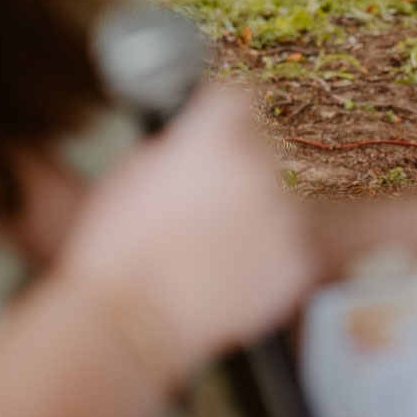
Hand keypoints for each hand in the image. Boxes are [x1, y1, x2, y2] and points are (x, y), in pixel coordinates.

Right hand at [61, 89, 315, 388]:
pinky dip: (275, 257)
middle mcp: (262, 165)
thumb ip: (182, 144)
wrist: (128, 319)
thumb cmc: (116, 249)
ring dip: (263, 214)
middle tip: (211, 203)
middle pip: (270, 149)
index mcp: (218, 132)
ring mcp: (287, 215)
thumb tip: (199, 142)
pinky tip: (236, 269)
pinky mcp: (299, 262)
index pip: (244, 96)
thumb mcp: (134, 169)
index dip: (229, 117)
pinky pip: (298, 246)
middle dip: (245, 169)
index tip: (225, 130)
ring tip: (218, 245)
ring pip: (288, 199)